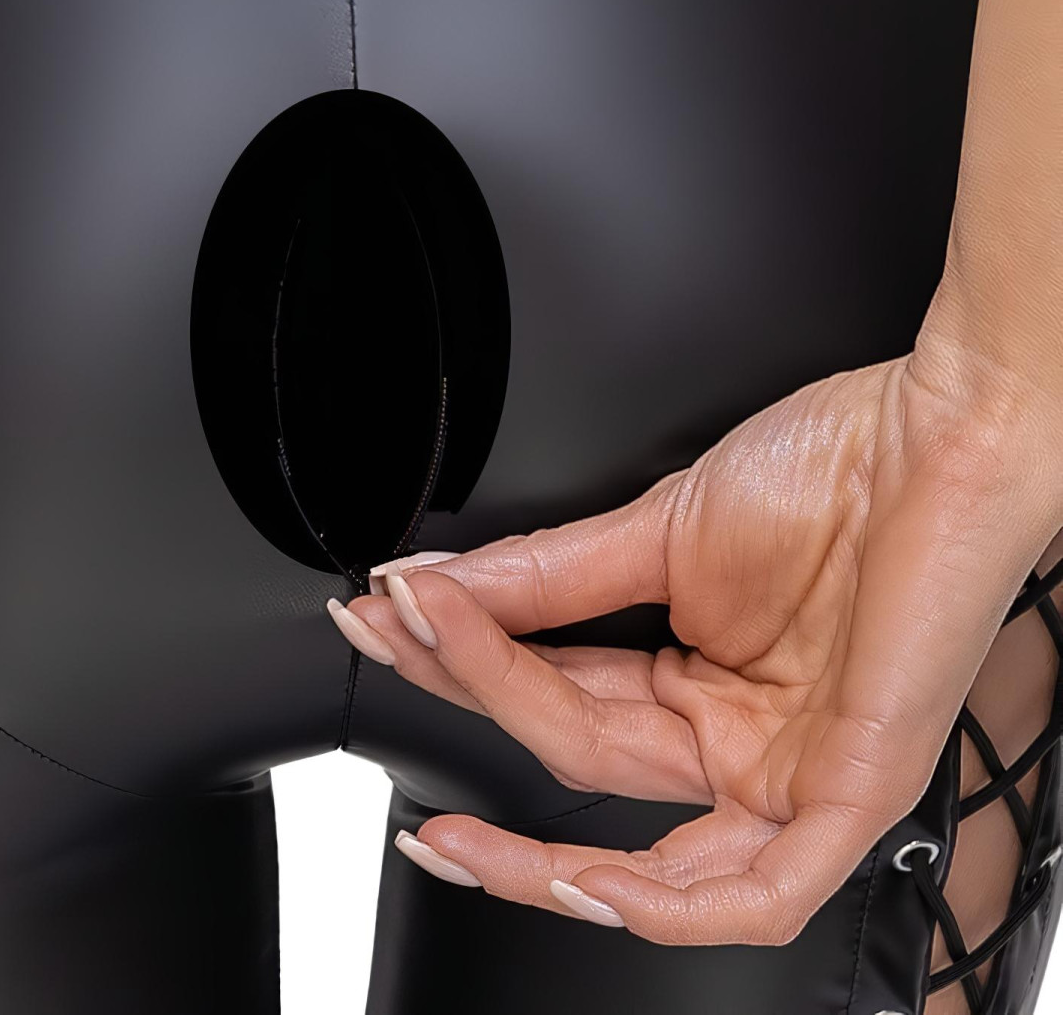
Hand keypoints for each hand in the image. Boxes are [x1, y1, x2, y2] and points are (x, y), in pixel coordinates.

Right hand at [331, 349, 1062, 944]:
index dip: (468, 663)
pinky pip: (759, 891)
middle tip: (399, 638)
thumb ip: (549, 578)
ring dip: (543, 862)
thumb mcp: (660, 528)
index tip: (394, 613)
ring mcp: (792, 770)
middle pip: (582, 758)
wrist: (943, 431)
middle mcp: (738, 738)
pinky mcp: (851, 786)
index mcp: (693, 681)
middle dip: (479, 702)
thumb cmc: (833, 466)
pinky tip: (582, 884)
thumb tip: (442, 590)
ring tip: (453, 833)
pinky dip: (669, 906)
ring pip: (656, 862)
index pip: (557, 697)